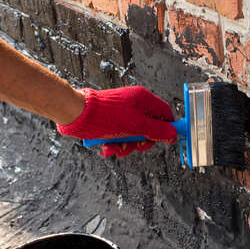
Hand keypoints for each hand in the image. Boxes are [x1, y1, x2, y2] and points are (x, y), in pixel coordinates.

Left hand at [56, 86, 175, 156]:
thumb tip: (173, 134)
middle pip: (149, 127)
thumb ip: (157, 130)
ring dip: (126, 146)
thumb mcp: (137, 126)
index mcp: (143, 99)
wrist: (76, 114)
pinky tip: (107, 147)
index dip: (167, 129)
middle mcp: (133, 104)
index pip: (165, 113)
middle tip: (136, 147)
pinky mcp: (110, 120)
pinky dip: (115, 144)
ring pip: (133, 134)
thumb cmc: (105, 116)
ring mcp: (121, 112)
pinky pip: (119, 135)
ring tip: (116, 149)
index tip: (167, 141)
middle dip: (142, 142)